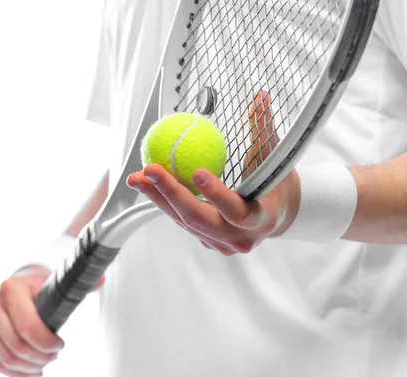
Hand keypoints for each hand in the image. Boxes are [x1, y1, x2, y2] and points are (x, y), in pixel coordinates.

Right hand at [0, 265, 103, 376]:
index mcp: (10, 287)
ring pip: (7, 360)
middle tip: (55, 354)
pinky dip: (17, 373)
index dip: (47, 343)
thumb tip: (100, 280)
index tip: (60, 344)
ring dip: (31, 367)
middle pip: (18, 348)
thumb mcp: (60, 281)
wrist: (19, 283)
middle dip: (42, 357)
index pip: (28, 328)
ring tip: (45, 361)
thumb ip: (80, 282)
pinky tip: (33, 370)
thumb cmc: (40, 285)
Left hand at [126, 91, 298, 255]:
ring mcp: (221, 242)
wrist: (277, 214)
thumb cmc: (276, 182)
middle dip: (170, 194)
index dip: (217, 194)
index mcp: (261, 220)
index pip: (237, 210)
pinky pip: (181, 221)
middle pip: (198, 219)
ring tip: (136, 177)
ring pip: (183, 221)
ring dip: (157, 197)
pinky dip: (163, 202)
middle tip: (150, 170)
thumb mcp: (273, 157)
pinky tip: (146, 185)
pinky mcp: (206, 240)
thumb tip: (259, 96)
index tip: (197, 172)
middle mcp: (239, 237)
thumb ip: (263, 128)